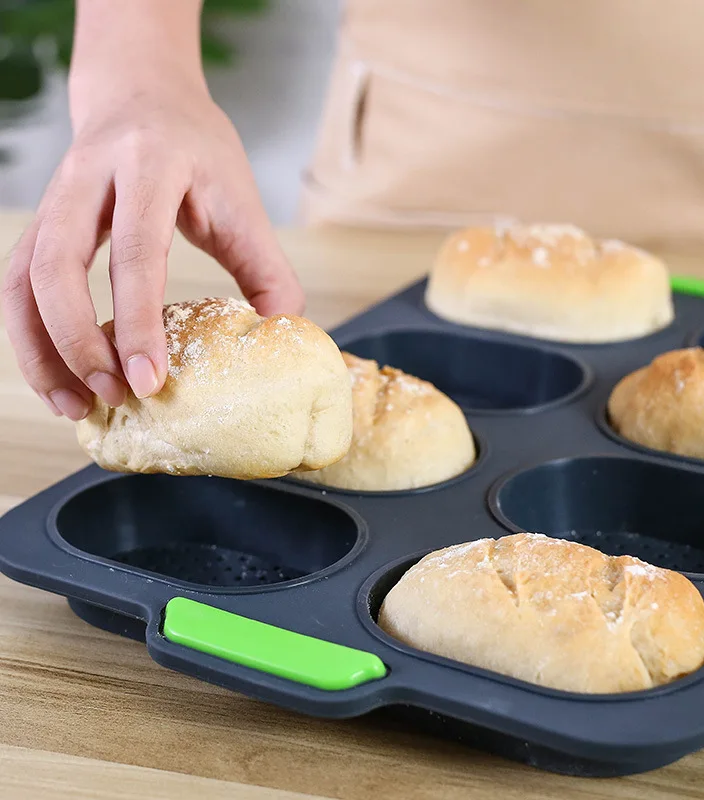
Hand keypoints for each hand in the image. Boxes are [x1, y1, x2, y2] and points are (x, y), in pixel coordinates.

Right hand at [2, 1, 303, 420]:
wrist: (143, 93)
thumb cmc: (199, 150)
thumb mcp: (242, 198)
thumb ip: (266, 268)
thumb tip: (280, 339)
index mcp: (151, 165)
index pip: (137, 251)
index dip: (140, 322)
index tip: (151, 380)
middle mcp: (90, 177)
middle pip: (57, 264)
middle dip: (79, 341)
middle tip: (114, 396)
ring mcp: (54, 199)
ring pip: (22, 279)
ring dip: (42, 351)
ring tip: (75, 407)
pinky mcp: (40, 224)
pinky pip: (17, 286)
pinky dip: (32, 338)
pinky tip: (60, 379)